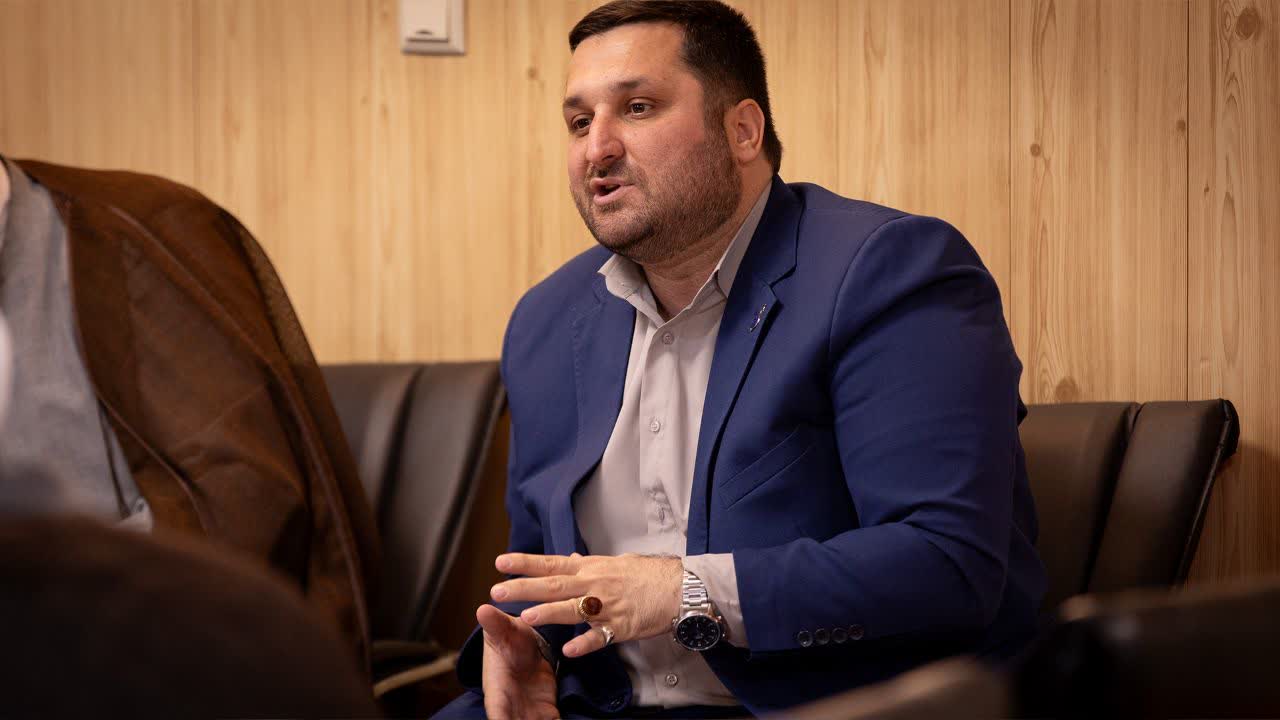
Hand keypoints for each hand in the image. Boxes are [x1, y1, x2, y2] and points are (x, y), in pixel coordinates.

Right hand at [477, 604, 557, 719]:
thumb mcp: (504, 630)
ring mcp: (529, 712)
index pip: (498, 712)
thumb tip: (483, 609)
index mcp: (498, 690)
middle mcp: (512, 707)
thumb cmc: (509, 639)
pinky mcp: (547, 712)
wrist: (525, 644)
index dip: (502, 718)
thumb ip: (495, 624)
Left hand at [491, 552, 682, 657]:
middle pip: (554, 585)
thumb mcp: (616, 562)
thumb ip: (591, 565)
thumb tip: (571, 560)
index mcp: (592, 568)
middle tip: (498, 590)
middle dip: (524, 588)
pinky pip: (600, 637)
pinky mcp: (621, 626)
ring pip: (572, 609)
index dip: (526, 563)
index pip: (552, 563)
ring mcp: (607, 606)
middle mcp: (595, 584)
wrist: (680, 587)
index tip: (501, 562)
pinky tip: (569, 649)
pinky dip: (585, 643)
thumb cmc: (650, 575)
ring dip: (549, 612)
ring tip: (526, 616)